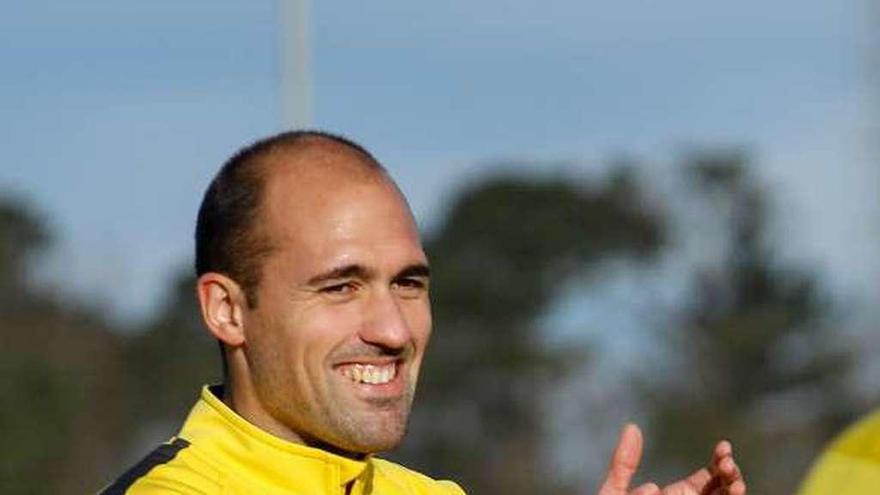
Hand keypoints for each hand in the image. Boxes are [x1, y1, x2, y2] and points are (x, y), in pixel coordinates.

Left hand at [597, 423, 745, 494]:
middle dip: (731, 474)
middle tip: (728, 464)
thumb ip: (625, 463)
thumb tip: (632, 426)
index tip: (723, 447)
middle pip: (723, 489)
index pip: (709, 476)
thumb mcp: (616, 492)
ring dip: (733, 493)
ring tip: (735, 483)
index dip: (720, 461)